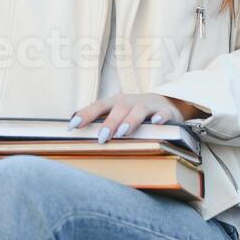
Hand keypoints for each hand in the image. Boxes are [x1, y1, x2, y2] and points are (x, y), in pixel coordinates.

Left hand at [66, 92, 194, 143]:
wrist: (166, 103)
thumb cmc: (134, 112)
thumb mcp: (118, 114)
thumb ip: (102, 123)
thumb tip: (78, 136)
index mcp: (116, 102)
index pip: (98, 106)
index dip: (86, 114)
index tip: (72, 126)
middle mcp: (131, 101)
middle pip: (119, 108)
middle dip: (109, 122)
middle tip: (102, 138)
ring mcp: (149, 105)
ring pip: (139, 110)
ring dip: (130, 120)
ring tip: (122, 133)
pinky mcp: (166, 112)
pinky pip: (163, 113)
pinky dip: (160, 117)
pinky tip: (156, 123)